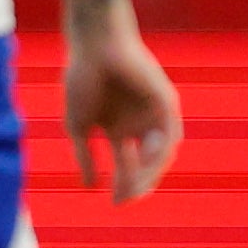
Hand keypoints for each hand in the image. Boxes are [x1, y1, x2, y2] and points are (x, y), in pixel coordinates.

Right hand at [65, 19, 182, 204]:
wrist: (94, 45)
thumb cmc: (82, 78)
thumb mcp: (78, 126)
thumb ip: (85, 155)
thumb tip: (88, 186)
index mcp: (120, 130)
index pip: (127, 165)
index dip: (122, 185)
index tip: (114, 202)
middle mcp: (140, 125)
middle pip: (147, 164)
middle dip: (138, 184)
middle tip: (127, 199)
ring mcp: (154, 113)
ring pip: (160, 152)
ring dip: (151, 172)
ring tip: (137, 186)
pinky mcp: (166, 101)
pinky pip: (169, 133)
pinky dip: (160, 149)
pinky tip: (148, 162)